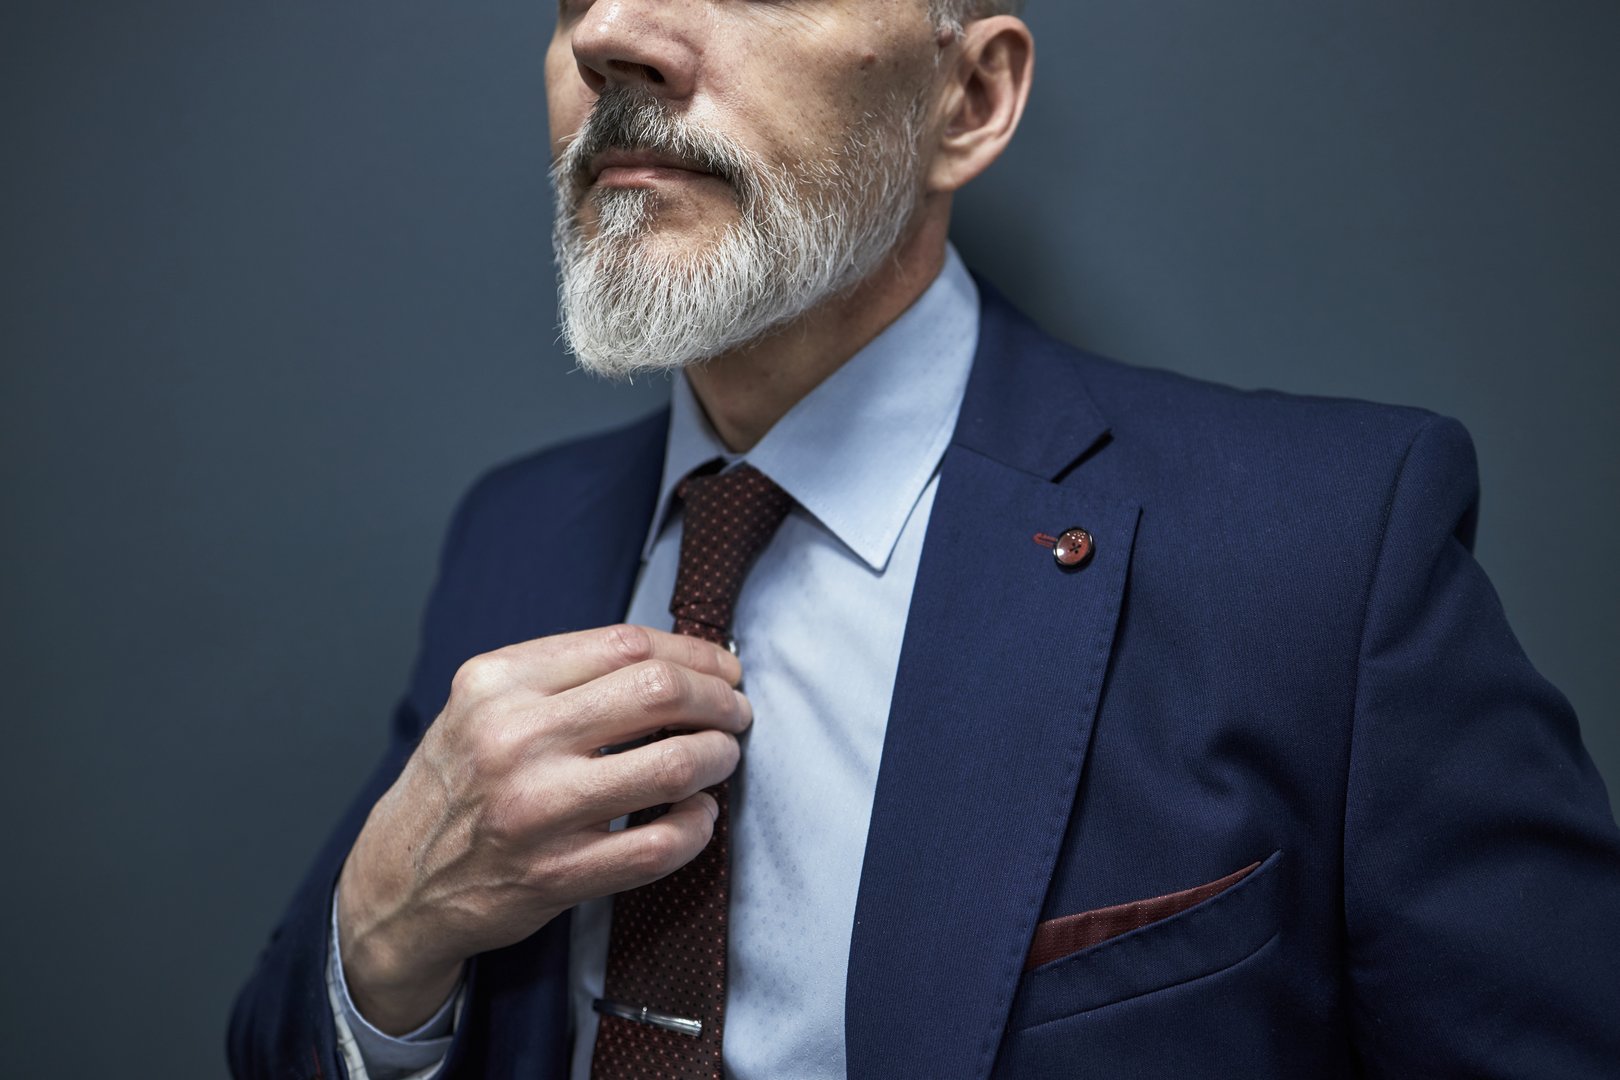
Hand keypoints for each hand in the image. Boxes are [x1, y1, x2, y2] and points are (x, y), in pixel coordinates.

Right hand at [335, 624, 749, 1034]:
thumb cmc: (456, 783)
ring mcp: (536, 809)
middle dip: (719, 700)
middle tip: (735, 713)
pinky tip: (697, 815)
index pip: (627, 645)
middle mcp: (514, 739)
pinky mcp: (557, 874)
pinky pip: (660, 844)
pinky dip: (698, 826)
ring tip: (722, 758)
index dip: (695, 653)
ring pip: (672, 765)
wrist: (397, 880)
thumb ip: (562, 675)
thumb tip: (673, 659)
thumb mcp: (483, 705)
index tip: (722, 668)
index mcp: (497, 682)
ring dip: (718, 757)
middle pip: (659, 692)